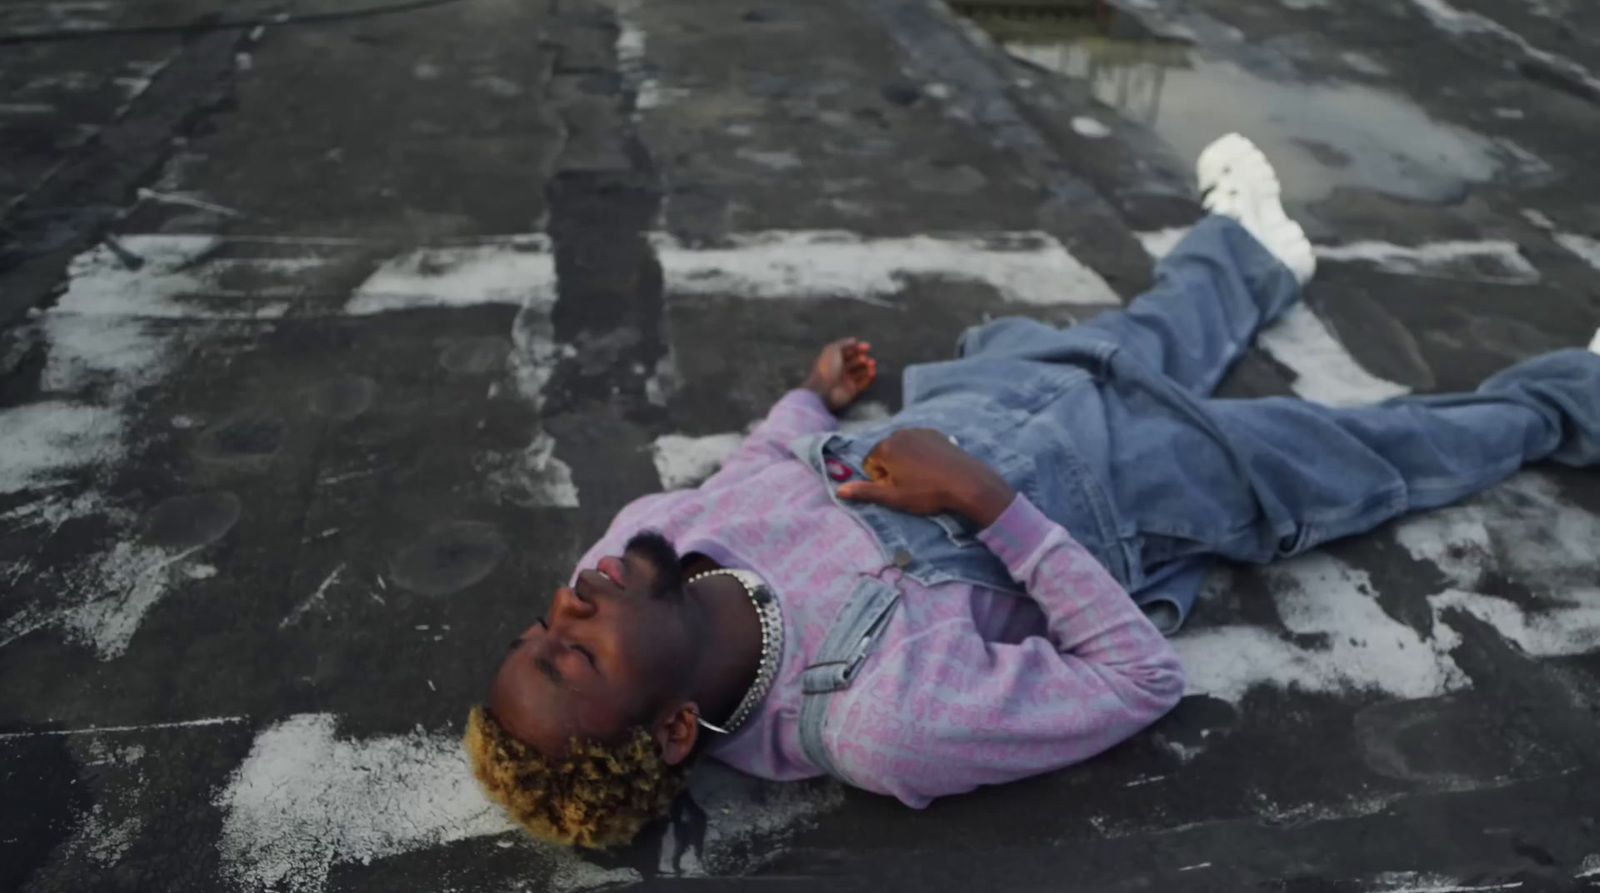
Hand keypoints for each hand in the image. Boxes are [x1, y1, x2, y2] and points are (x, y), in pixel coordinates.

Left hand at [802, 338, 875, 412]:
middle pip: (855, 362)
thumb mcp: (833, 350)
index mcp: (833, 360)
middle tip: (866, 358)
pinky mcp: (851, 391)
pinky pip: (863, 383)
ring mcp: (845, 381)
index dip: (857, 348)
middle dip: (862, 358)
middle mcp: (839, 370)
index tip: (867, 346)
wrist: (823, 391)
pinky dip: (869, 378)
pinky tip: (872, 372)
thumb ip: (843, 343)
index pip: (848, 352)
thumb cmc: (827, 368)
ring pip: (860, 372)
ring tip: (871, 364)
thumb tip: (854, 340)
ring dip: (867, 367)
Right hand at [836, 429, 1016, 526]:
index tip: (897, 489)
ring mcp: (919, 430)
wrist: (966, 482)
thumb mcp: (893, 497)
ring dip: (907, 462)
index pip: (870, 464)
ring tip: (923, 478)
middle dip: (893, 469)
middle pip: (885, 454)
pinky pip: (919, 444)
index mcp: (885, 447)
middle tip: (911, 486)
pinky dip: (921, 455)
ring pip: (903, 448)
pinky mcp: (936, 433)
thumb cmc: (927, 492)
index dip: (881, 480)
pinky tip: (934, 469)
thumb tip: (839, 490)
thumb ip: (865, 491)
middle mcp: (899, 433)